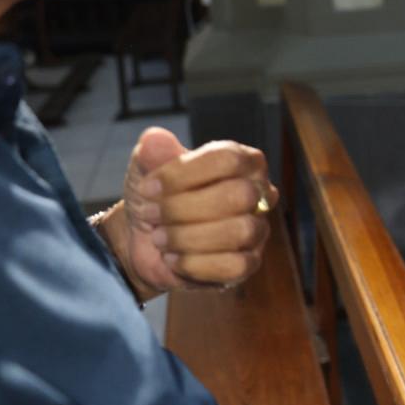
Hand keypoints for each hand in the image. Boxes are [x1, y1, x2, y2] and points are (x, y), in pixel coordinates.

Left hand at [103, 128, 277, 299]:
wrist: (145, 241)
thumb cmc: (156, 198)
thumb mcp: (147, 170)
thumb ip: (152, 153)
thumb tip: (155, 138)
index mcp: (243, 161)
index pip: (229, 159)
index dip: (185, 173)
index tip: (147, 187)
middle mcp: (259, 193)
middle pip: (239, 195)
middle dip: (185, 208)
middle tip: (151, 214)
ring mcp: (257, 229)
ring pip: (240, 231)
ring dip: (188, 237)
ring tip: (159, 238)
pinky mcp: (249, 263)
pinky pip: (235, 266)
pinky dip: (195, 263)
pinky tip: (173, 259)